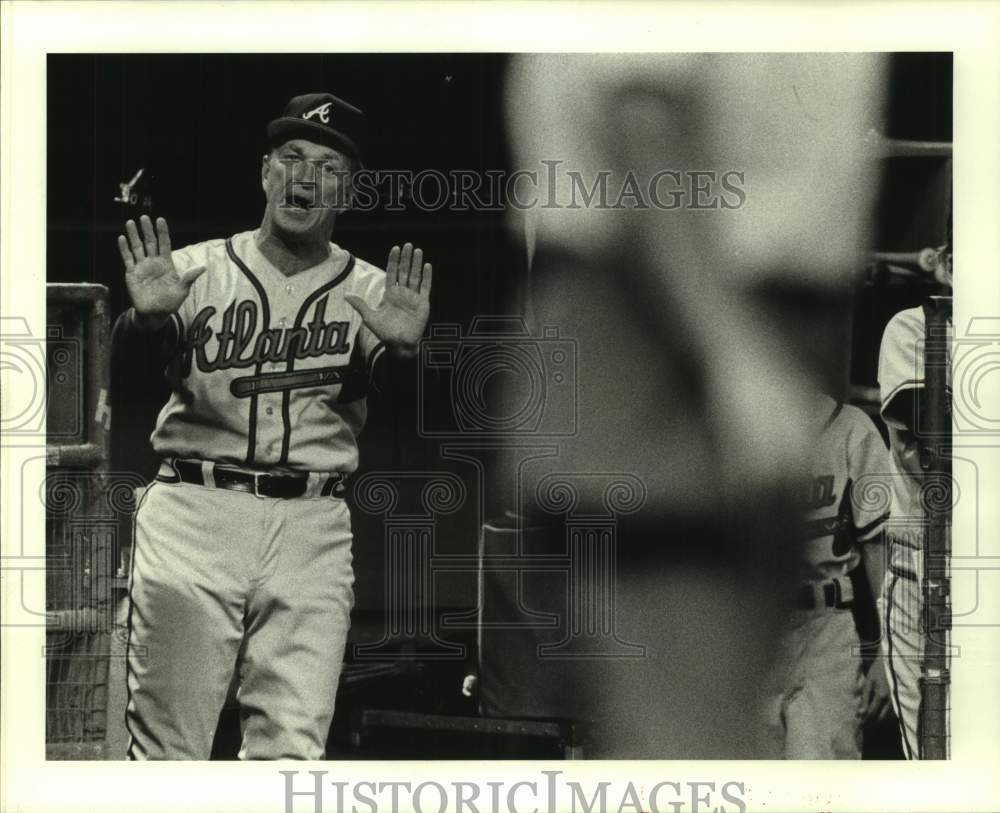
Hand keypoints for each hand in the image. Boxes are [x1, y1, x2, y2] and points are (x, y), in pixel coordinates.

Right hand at [118, 215, 205, 323]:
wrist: (155, 313)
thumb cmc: (171, 302)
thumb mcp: (182, 290)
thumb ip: (189, 277)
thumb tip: (203, 267)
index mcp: (166, 264)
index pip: (164, 244)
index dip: (162, 232)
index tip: (160, 220)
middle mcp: (153, 262)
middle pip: (150, 243)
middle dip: (147, 230)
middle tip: (144, 217)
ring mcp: (142, 267)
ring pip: (137, 248)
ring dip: (134, 235)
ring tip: (131, 222)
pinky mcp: (132, 274)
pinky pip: (128, 259)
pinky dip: (124, 249)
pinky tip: (122, 238)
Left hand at [345, 243, 431, 358]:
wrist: (400, 344)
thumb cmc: (385, 332)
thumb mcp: (370, 318)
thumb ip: (361, 305)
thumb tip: (346, 295)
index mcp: (390, 294)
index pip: (392, 273)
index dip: (393, 261)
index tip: (395, 248)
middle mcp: (402, 293)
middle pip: (404, 271)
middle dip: (406, 258)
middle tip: (408, 244)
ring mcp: (413, 297)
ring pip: (415, 276)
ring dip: (416, 264)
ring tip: (418, 250)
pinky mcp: (423, 303)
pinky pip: (425, 287)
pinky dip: (427, 277)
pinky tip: (427, 265)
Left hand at [862, 654, 891, 722]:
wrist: (890, 663)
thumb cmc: (876, 671)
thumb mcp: (868, 682)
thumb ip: (864, 698)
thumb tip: (860, 713)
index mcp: (881, 696)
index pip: (872, 713)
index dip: (865, 721)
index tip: (858, 726)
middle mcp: (890, 701)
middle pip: (881, 719)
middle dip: (871, 725)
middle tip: (863, 728)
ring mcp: (896, 701)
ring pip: (888, 718)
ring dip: (878, 723)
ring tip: (869, 724)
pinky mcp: (898, 700)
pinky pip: (892, 714)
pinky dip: (885, 718)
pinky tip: (878, 718)